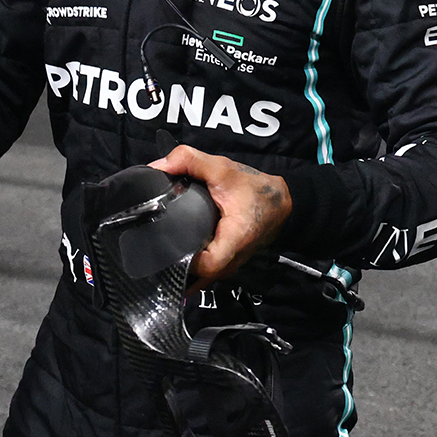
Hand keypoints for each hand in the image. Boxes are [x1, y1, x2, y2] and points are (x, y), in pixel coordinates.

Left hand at [151, 146, 291, 287]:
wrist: (281, 199)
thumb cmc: (255, 188)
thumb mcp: (222, 168)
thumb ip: (188, 160)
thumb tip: (156, 166)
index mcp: (235, 240)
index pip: (207, 267)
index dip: (185, 262)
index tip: (166, 247)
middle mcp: (234, 258)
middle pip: (201, 276)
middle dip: (177, 266)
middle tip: (155, 248)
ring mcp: (232, 262)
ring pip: (204, 276)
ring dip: (185, 266)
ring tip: (161, 251)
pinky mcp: (230, 260)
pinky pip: (208, 269)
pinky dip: (194, 263)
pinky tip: (177, 252)